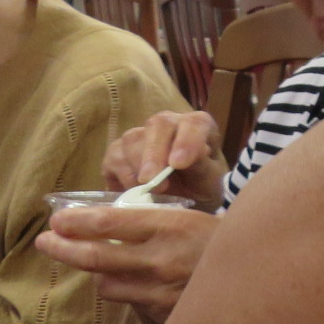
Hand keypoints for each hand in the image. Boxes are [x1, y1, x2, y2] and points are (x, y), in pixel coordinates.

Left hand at [34, 207, 219, 323]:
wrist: (267, 282)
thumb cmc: (232, 243)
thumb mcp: (198, 219)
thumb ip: (158, 222)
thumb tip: (116, 223)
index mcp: (171, 226)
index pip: (109, 222)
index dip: (76, 221)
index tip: (57, 220)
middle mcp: (160, 259)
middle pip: (96, 255)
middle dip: (64, 248)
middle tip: (46, 242)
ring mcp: (161, 291)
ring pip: (109, 283)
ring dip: (102, 273)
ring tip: (102, 264)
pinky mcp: (165, 315)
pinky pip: (133, 303)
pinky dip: (132, 293)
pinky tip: (144, 286)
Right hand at [101, 111, 225, 207]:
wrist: (181, 200)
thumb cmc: (201, 187)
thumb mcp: (209, 181)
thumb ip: (202, 166)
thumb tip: (193, 153)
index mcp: (198, 126)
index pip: (194, 123)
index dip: (186, 141)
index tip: (179, 164)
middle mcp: (170, 123)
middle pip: (158, 125)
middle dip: (154, 154)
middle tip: (152, 180)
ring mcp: (141, 134)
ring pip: (132, 139)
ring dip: (138, 166)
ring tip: (148, 190)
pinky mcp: (119, 151)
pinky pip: (114, 156)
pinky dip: (122, 175)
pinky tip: (133, 189)